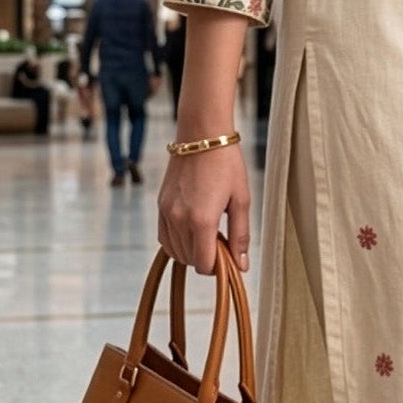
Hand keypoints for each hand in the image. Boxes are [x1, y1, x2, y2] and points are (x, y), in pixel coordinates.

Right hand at [158, 144, 250, 273]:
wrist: (202, 135)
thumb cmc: (226, 164)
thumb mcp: (241, 200)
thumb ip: (240, 236)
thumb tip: (241, 265)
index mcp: (202, 220)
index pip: (204, 264)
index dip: (218, 267)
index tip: (228, 256)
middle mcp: (179, 219)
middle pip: (190, 259)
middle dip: (207, 258)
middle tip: (222, 241)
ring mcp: (167, 212)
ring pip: (175, 251)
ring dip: (192, 251)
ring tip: (209, 234)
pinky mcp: (161, 205)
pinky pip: (164, 237)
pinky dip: (177, 242)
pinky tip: (192, 231)